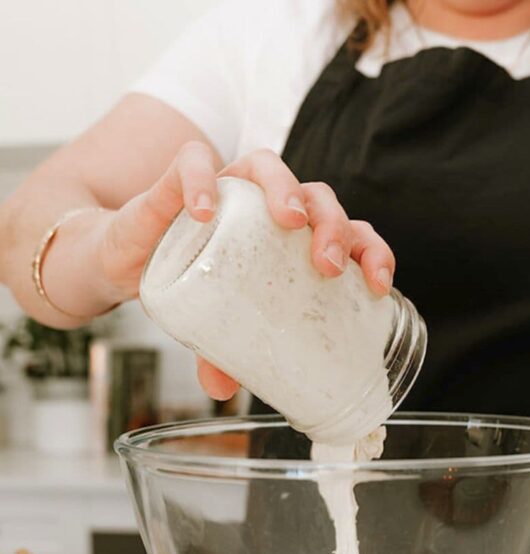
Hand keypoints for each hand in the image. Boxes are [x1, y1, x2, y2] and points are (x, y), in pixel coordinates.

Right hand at [92, 144, 395, 398]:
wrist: (128, 260)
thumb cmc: (190, 283)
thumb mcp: (214, 325)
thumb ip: (224, 354)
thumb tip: (225, 391)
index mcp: (292, 239)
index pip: (348, 232)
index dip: (370, 251)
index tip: (378, 285)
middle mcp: (266, 205)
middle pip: (317, 197)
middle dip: (333, 225)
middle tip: (329, 265)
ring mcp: (227, 187)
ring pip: (269, 167)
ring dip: (285, 190)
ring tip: (289, 222)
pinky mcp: (178, 178)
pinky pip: (192, 162)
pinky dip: (202, 180)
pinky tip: (206, 210)